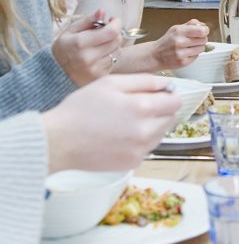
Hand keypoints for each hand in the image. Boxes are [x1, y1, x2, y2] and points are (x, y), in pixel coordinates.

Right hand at [42, 74, 180, 171]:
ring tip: (126, 121)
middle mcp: (146, 131)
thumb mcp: (111, 84)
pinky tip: (121, 135)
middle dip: (160, 109)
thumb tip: (168, 84)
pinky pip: (148, 147)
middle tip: (137, 106)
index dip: (169, 95)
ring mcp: (140, 150)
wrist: (58, 142)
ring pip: (161, 133)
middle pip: (170, 118)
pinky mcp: (133, 163)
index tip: (159, 93)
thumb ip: (144, 81)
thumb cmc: (80, 110)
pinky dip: (141, 140)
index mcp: (142, 108)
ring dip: (152, 125)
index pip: (176, 102)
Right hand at [51, 9, 122, 85]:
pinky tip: (99, 55)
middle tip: (106, 31)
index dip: (116, 23)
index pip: (111, 32)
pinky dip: (110, 56)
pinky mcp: (99, 77)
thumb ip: (87, 20)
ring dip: (113, 45)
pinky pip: (114, 62)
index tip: (113, 20)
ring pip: (118, 51)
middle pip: (117, 40)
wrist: (53, 74)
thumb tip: (102, 11)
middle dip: (115, 33)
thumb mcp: (70, 31)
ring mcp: (95, 69)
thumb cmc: (63, 49)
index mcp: (80, 43)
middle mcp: (88, 58)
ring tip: (101, 44)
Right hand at [145, 19, 209, 69]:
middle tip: (196, 40)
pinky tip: (186, 53)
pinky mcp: (183, 62)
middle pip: (203, 39)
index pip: (201, 31)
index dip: (205, 31)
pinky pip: (196, 56)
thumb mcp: (176, 28)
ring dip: (198, 47)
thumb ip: (190, 24)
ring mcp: (181, 53)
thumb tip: (203, 25)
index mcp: (179, 31)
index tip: (204, 31)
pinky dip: (193, 54)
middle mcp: (179, 42)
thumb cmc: (167, 42)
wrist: (155, 55)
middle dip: (202, 39)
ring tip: (190, 47)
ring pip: (201, 48)